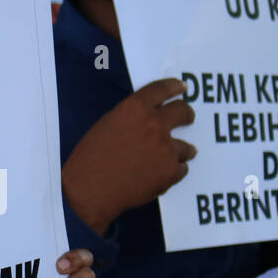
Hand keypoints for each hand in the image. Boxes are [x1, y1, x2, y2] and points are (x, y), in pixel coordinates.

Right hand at [62, 78, 196, 234]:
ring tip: (172, 157)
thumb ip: (132, 118)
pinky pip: (181, 169)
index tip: (182, 88)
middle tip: (187, 118)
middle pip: (182, 111)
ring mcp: (165, 149)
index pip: (163, 89)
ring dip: (181, 151)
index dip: (175, 87)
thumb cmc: (91, 158)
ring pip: (186, 147)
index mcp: (135, 108)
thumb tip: (150, 117)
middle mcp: (154, 124)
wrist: (90, 190)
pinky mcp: (170, 172)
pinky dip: (173, 172)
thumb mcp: (108, 125)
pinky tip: (160, 175)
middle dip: (187, 115)